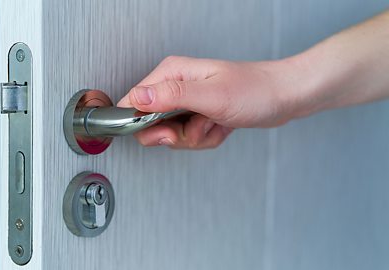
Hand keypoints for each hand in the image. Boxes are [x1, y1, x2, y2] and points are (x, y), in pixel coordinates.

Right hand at [117, 56, 294, 148]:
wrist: (282, 97)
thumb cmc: (255, 91)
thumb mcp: (211, 96)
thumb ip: (171, 96)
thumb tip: (137, 98)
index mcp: (172, 73)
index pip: (134, 102)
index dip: (145, 123)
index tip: (168, 131)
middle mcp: (175, 86)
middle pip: (152, 124)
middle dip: (178, 135)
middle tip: (199, 126)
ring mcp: (186, 101)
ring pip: (172, 135)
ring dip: (197, 137)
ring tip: (215, 122)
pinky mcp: (197, 113)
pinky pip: (190, 137)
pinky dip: (207, 138)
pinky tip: (221, 125)